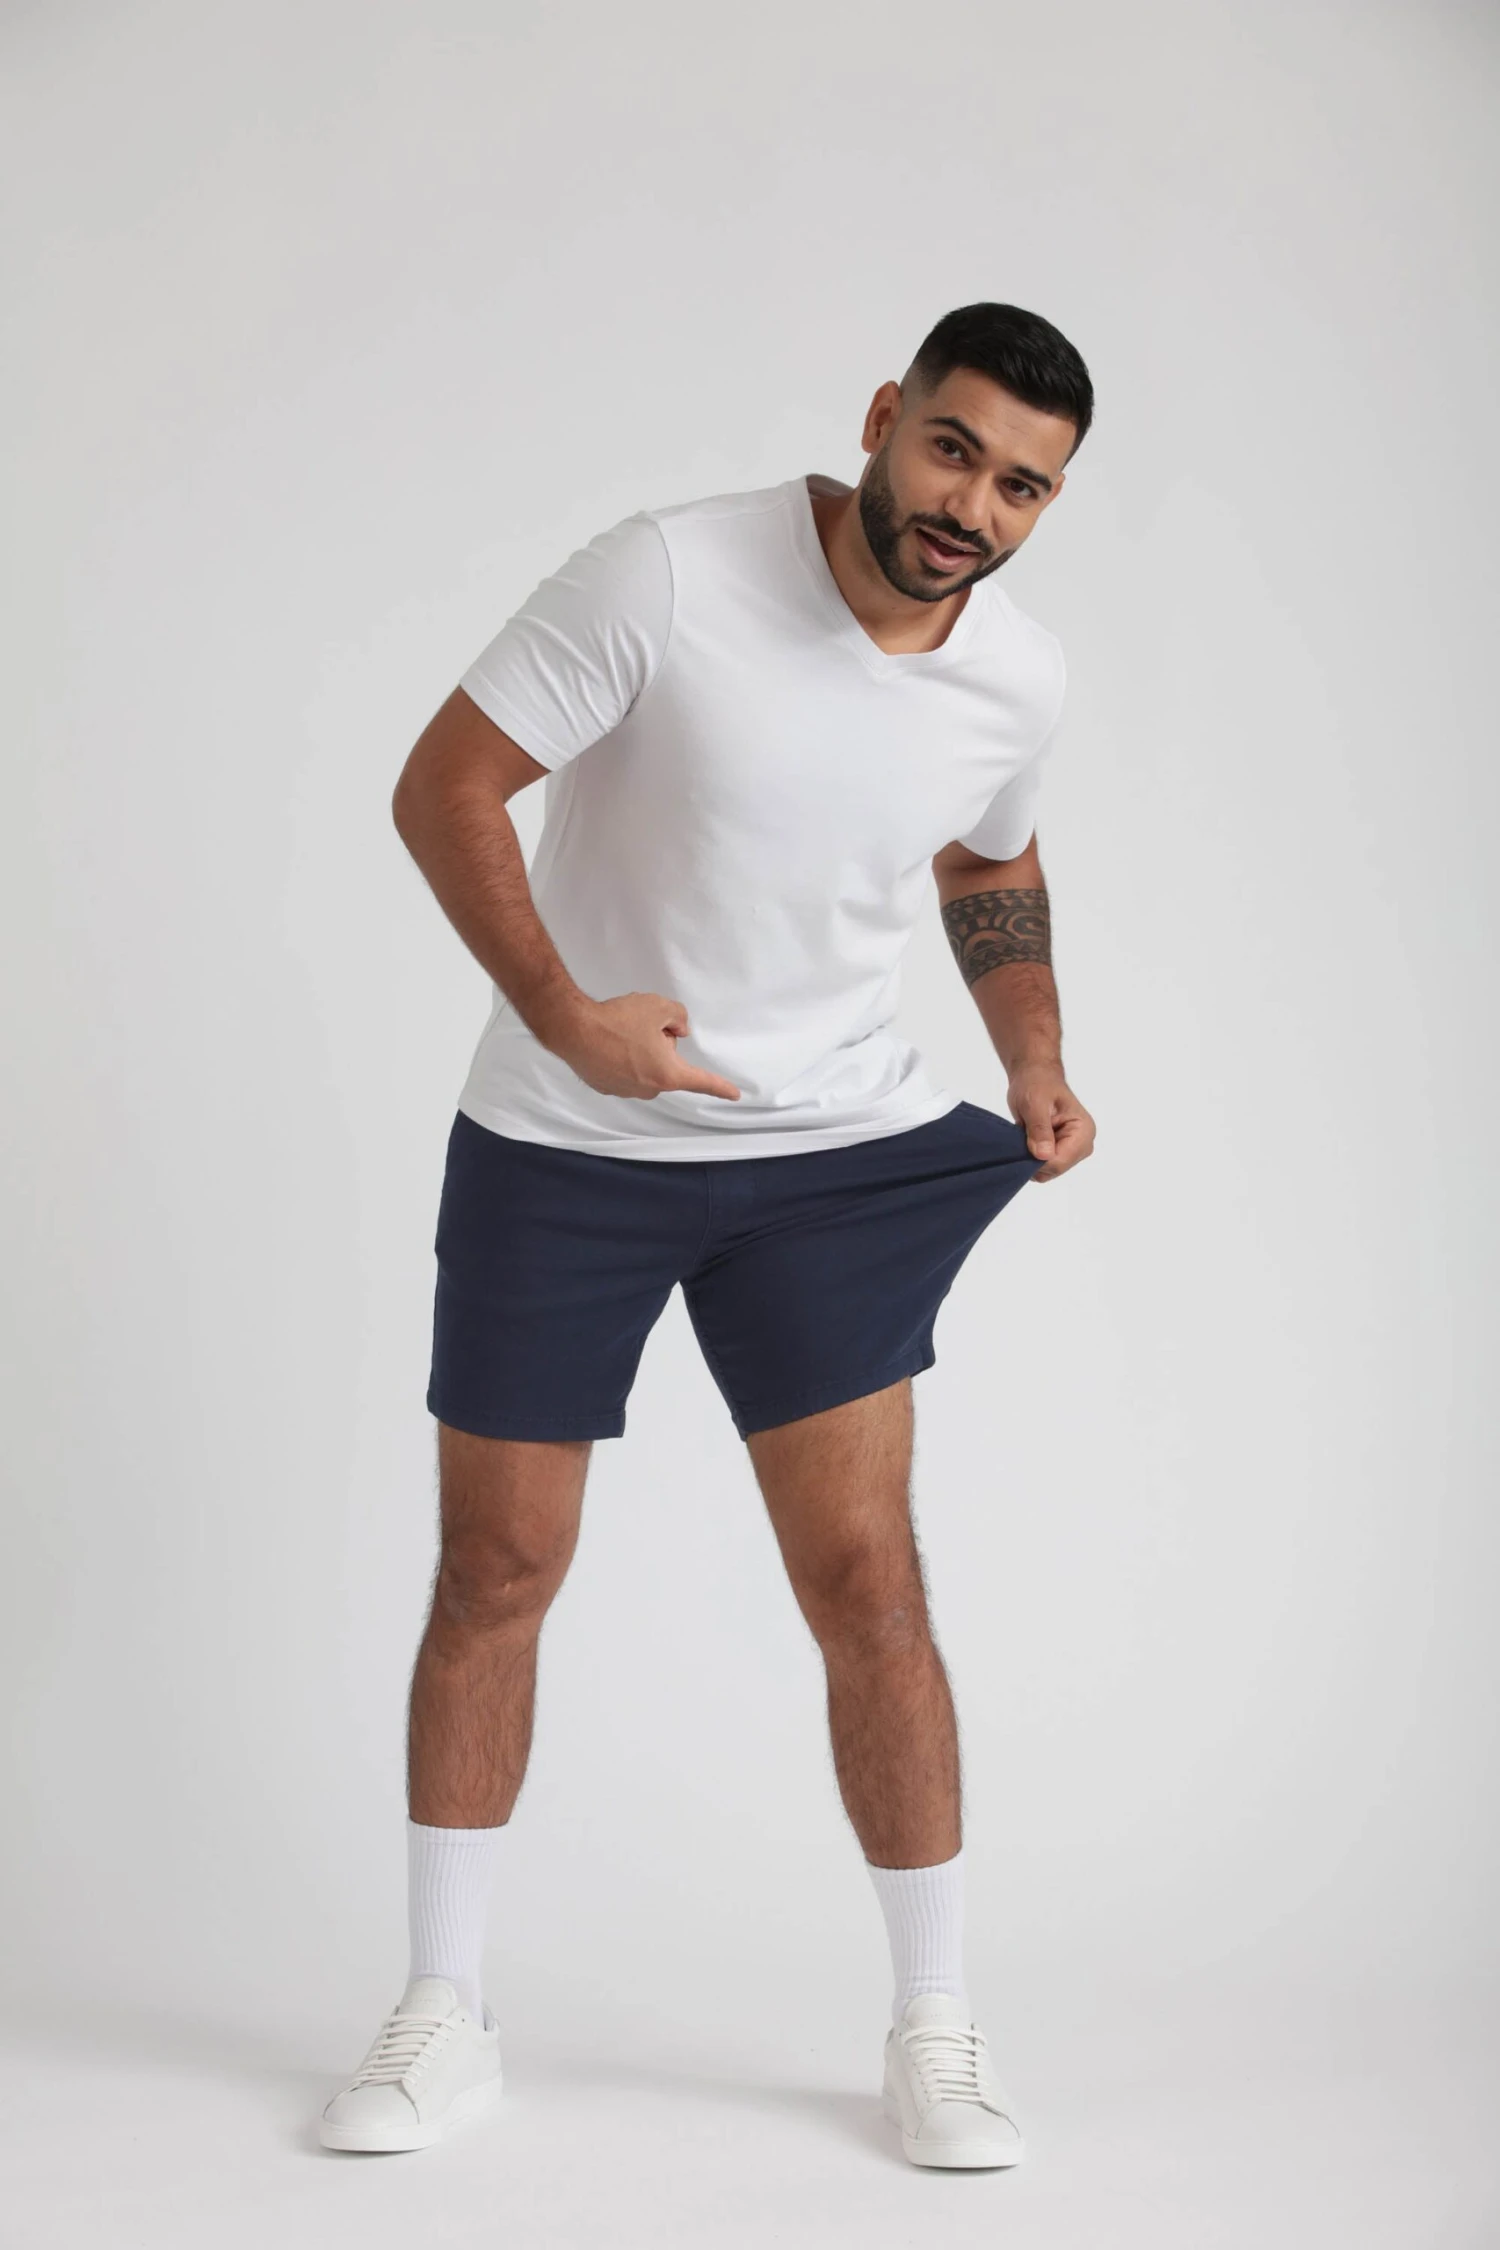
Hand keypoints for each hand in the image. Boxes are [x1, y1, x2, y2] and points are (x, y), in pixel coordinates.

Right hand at [541, 991, 742, 1102]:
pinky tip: (606, 1042)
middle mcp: (648, 1089)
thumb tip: (676, 1029)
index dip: (720, 1087)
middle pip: (667, 1066)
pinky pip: (623, 1070)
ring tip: (619, 1033)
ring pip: (644, 1067)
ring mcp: (625, 1091)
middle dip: (661, 1047)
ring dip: (639, 1052)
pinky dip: (619, 1057)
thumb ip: (679, 1017)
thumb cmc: (619, 1019)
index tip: (735, 1095)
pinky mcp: (605, 1087)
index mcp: (667, 1074)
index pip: (701, 1081)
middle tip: (643, 1027)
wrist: (574, 1029)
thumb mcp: (659, 1007)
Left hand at [1008, 1064, 1094, 1181]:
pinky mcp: (1062, 1153)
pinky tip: (1029, 1139)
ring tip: (1027, 1134)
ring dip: (1031, 1157)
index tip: (1024, 1141)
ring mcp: (1073, 1151)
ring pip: (1047, 1172)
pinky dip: (1031, 1158)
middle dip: (1034, 1157)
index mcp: (1084, 1131)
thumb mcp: (1034, 1103)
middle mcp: (1083, 1145)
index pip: (1059, 1162)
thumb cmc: (1036, 1084)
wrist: (1035, 1077)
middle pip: (1054, 1170)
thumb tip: (1044, 1155)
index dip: (1036, 1158)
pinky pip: (1043, 1168)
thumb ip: (1039, 1129)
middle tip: (1025, 1134)